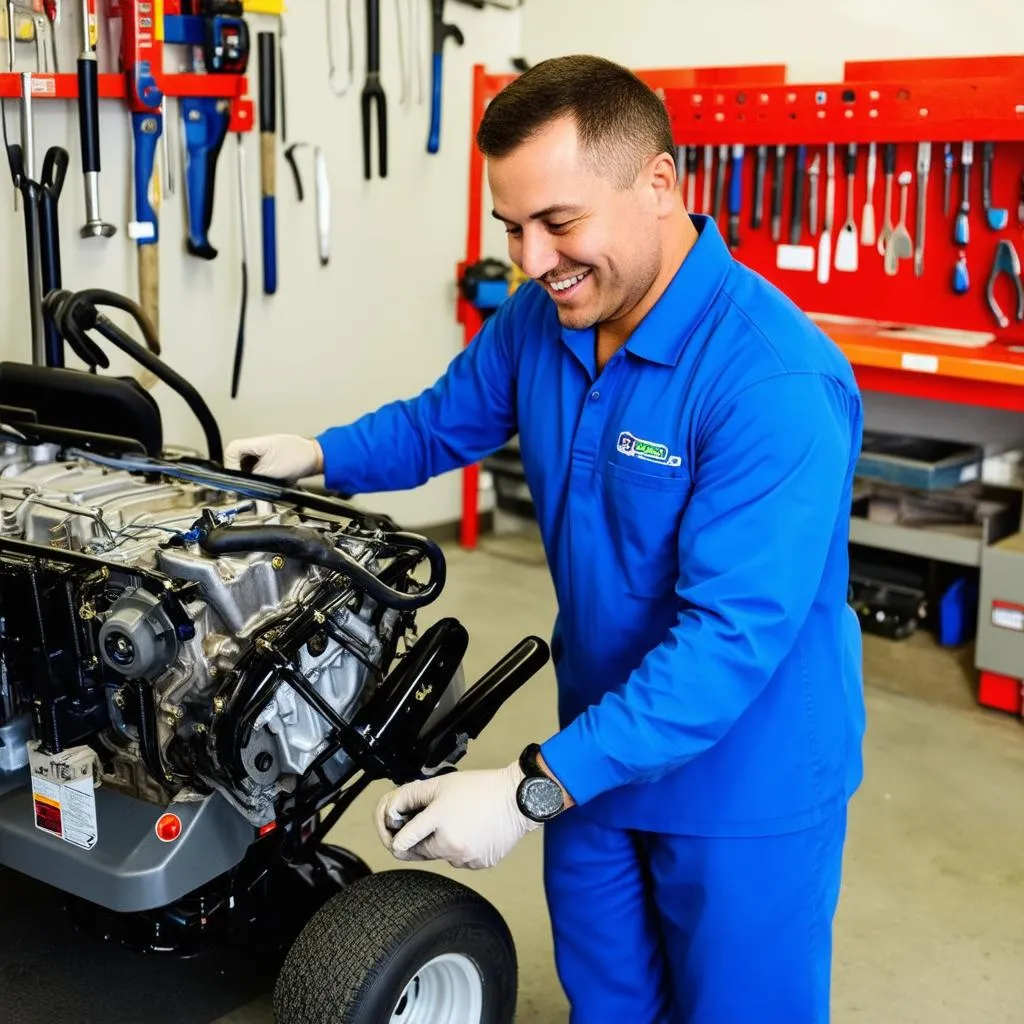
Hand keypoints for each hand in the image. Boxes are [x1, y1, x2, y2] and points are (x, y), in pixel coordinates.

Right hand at [223, 434, 322, 482]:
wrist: (316, 457)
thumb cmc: (300, 458)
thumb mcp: (274, 473)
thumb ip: (255, 482)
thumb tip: (246, 492)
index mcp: (255, 443)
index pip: (231, 452)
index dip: (231, 466)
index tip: (237, 479)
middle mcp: (256, 446)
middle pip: (236, 462)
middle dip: (241, 476)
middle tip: (248, 486)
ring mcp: (261, 453)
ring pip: (245, 468)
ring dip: (251, 479)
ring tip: (263, 483)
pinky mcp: (266, 461)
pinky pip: (255, 471)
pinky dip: (259, 479)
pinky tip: (268, 482)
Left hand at [374, 763, 538, 869]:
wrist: (517, 799)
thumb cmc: (482, 788)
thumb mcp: (441, 783)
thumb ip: (411, 796)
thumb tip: (392, 810)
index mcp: (438, 820)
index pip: (403, 841)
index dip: (394, 839)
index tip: (394, 838)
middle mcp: (449, 843)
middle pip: (420, 851)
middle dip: (420, 838)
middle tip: (432, 821)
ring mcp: (464, 857)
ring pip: (441, 856)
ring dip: (442, 843)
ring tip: (458, 820)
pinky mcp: (478, 864)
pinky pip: (460, 860)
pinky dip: (461, 848)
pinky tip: (472, 830)